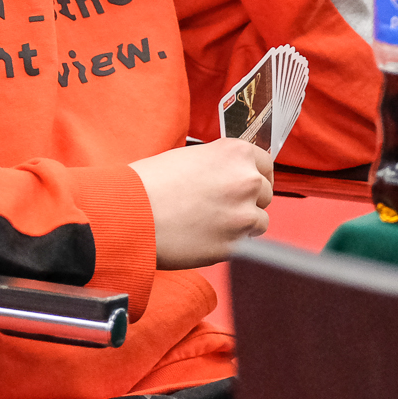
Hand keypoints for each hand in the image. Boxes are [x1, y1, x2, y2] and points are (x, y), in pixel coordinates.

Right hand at [130, 139, 275, 268]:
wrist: (132, 213)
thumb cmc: (150, 182)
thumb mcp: (190, 156)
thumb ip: (219, 165)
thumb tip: (230, 177)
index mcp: (236, 153)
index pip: (266, 164)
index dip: (255, 175)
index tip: (246, 184)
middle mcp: (246, 181)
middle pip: (265, 193)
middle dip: (248, 200)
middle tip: (222, 206)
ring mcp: (243, 215)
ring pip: (260, 222)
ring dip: (242, 224)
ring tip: (212, 223)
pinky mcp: (233, 245)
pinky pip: (242, 245)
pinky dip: (228, 243)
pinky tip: (204, 237)